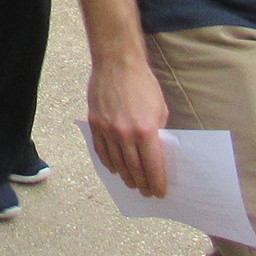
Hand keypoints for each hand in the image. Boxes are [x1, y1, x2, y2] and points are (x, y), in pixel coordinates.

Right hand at [87, 55, 171, 197]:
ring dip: (126, 177)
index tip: (159, 192)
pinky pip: (101, 150)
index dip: (157, 182)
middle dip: (142, 184)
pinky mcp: (95, 123)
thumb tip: (156, 151)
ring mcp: (107, 130)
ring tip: (132, 184)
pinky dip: (108, 162)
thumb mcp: (160, 110)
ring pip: (116, 163)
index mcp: (146, 131)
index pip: (152, 166)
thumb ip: (157, 132)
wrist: (117, 63)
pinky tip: (114, 168)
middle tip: (146, 192)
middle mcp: (125, 134)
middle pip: (134, 169)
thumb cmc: (143, 84)